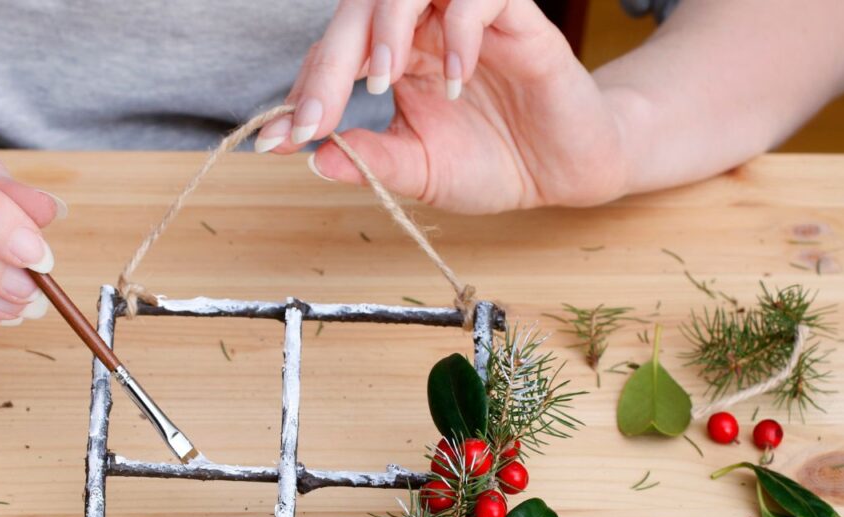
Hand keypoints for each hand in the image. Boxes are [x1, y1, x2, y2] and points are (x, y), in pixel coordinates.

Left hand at [257, 0, 630, 212]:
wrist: (565, 170)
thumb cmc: (492, 163)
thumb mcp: (421, 173)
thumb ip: (373, 162)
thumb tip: (314, 160)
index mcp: (389, 61)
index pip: (330, 58)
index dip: (301, 96)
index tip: (277, 141)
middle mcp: (420, 30)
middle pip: (358, 12)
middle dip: (328, 65)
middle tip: (314, 119)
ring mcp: (465, 19)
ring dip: (386, 28)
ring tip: (381, 82)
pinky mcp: (516, 17)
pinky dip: (462, 31)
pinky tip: (458, 80)